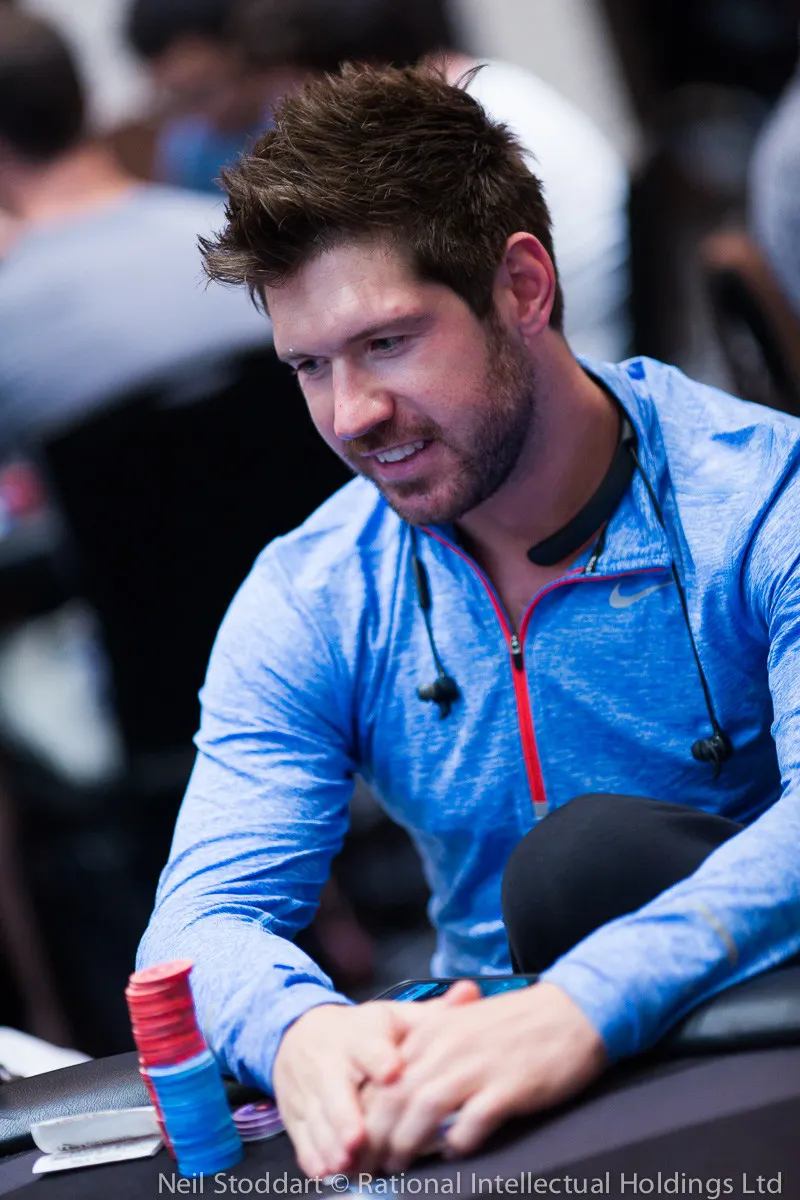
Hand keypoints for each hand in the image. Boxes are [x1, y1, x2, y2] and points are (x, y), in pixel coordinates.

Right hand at [272, 1000, 415, 1178]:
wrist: (300, 1034)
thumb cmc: (360, 1032)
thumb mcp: (392, 1017)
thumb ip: (431, 1014)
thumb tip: (470, 993)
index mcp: (360, 1037)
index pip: (369, 1047)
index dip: (380, 1059)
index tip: (392, 1071)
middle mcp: (331, 1063)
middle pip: (337, 1090)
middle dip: (346, 1115)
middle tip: (359, 1138)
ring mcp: (311, 1090)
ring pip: (319, 1118)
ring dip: (331, 1142)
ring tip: (346, 1161)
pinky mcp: (296, 1113)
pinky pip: (302, 1136)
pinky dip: (312, 1155)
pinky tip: (325, 1170)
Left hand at [361, 980, 606, 1170]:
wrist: (571, 1011)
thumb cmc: (517, 1024)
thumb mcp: (461, 1028)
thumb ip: (430, 1055)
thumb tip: (398, 1099)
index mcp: (433, 1030)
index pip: (382, 1077)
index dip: (363, 1116)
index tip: (356, 1144)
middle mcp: (448, 1045)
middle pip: (394, 1096)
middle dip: (375, 1138)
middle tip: (368, 1167)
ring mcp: (477, 1065)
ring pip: (422, 1109)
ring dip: (406, 1145)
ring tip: (400, 1167)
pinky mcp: (508, 1086)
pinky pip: (472, 1122)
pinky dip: (457, 1143)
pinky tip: (453, 1154)